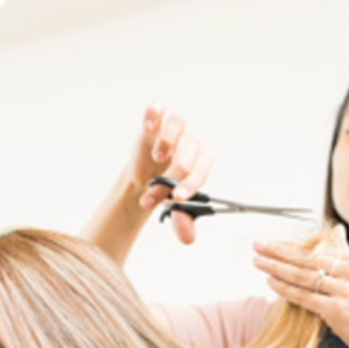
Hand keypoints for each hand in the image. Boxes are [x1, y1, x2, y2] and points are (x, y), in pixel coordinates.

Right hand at [129, 102, 214, 245]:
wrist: (146, 175)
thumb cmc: (167, 187)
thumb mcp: (174, 206)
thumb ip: (182, 220)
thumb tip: (189, 239)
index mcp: (202, 160)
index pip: (202, 168)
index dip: (190, 183)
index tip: (177, 198)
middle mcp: (191, 141)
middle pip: (186, 154)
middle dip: (168, 180)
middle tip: (151, 198)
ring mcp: (173, 129)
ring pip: (177, 125)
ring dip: (166, 143)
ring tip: (156, 159)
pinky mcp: (154, 120)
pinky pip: (157, 108)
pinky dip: (154, 114)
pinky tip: (149, 128)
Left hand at [252, 225, 348, 347]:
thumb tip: (335, 231)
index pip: (319, 249)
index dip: (293, 245)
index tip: (273, 242)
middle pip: (307, 257)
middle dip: (278, 250)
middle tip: (257, 245)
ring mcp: (346, 290)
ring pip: (303, 275)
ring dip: (276, 267)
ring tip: (257, 261)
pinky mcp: (338, 311)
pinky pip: (305, 296)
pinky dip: (286, 289)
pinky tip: (271, 282)